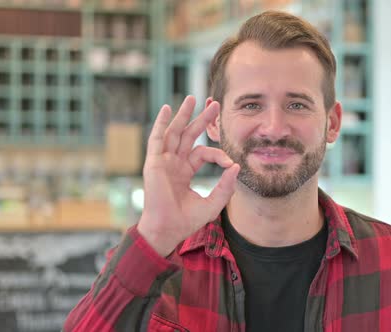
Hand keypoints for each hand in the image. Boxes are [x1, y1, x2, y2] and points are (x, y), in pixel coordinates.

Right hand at [137, 96, 239, 256]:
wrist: (168, 230)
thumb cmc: (186, 221)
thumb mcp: (213, 203)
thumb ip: (226, 187)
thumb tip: (237, 166)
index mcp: (185, 171)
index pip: (203, 153)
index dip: (218, 154)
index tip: (230, 162)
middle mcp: (173, 163)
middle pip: (189, 135)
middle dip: (202, 120)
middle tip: (215, 104)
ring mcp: (163, 162)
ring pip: (174, 132)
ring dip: (183, 115)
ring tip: (193, 98)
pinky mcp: (154, 163)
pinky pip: (157, 139)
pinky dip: (161, 124)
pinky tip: (167, 109)